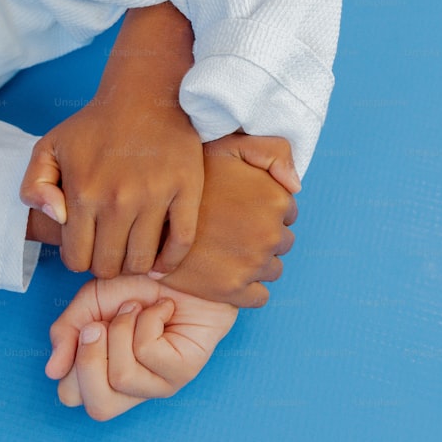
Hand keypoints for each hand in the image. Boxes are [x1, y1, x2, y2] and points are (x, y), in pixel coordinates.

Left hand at [20, 3, 202, 278]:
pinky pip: (181, 243)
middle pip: (108, 266)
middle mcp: (118, 200)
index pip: (76, 259)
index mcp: (83, 193)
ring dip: (135, 264)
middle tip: (110, 248)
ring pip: (142, 262)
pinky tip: (161, 260)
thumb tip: (56, 218)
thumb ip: (33, 186)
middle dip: (105, 263)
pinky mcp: (186, 191)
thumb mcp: (49, 147)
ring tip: (133, 250)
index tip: (87, 245)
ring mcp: (154, 197)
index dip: (79, 257)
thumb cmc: (95, 126)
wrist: (145, 95)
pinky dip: (170, 260)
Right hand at [46, 276, 236, 420]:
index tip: (87, 326)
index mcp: (105, 374)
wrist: (180, 263)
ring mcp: (160, 383)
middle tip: (101, 324)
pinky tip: (161, 310)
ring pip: (121, 375)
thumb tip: (52, 370)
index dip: (70, 362)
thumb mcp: (90, 301)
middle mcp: (133, 387)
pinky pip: (147, 352)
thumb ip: (65, 332)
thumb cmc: (138, 282)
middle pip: (98, 407)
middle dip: (91, 359)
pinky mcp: (183, 371)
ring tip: (137, 309)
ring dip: (122, 328)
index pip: (72, 396)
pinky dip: (147, 320)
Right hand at [153, 133, 298, 307]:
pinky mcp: (232, 290)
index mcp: (275, 199)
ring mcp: (251, 264)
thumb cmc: (189, 173)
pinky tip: (227, 273)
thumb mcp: (231, 145)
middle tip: (232, 230)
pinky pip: (259, 297)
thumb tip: (295, 185)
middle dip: (262, 236)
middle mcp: (269, 233)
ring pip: (272, 270)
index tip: (241, 209)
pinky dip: (248, 289)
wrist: (146, 210)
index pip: (288, 212)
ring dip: (256, 263)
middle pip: (282, 243)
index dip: (264, 209)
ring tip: (226, 250)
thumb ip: (271, 151)